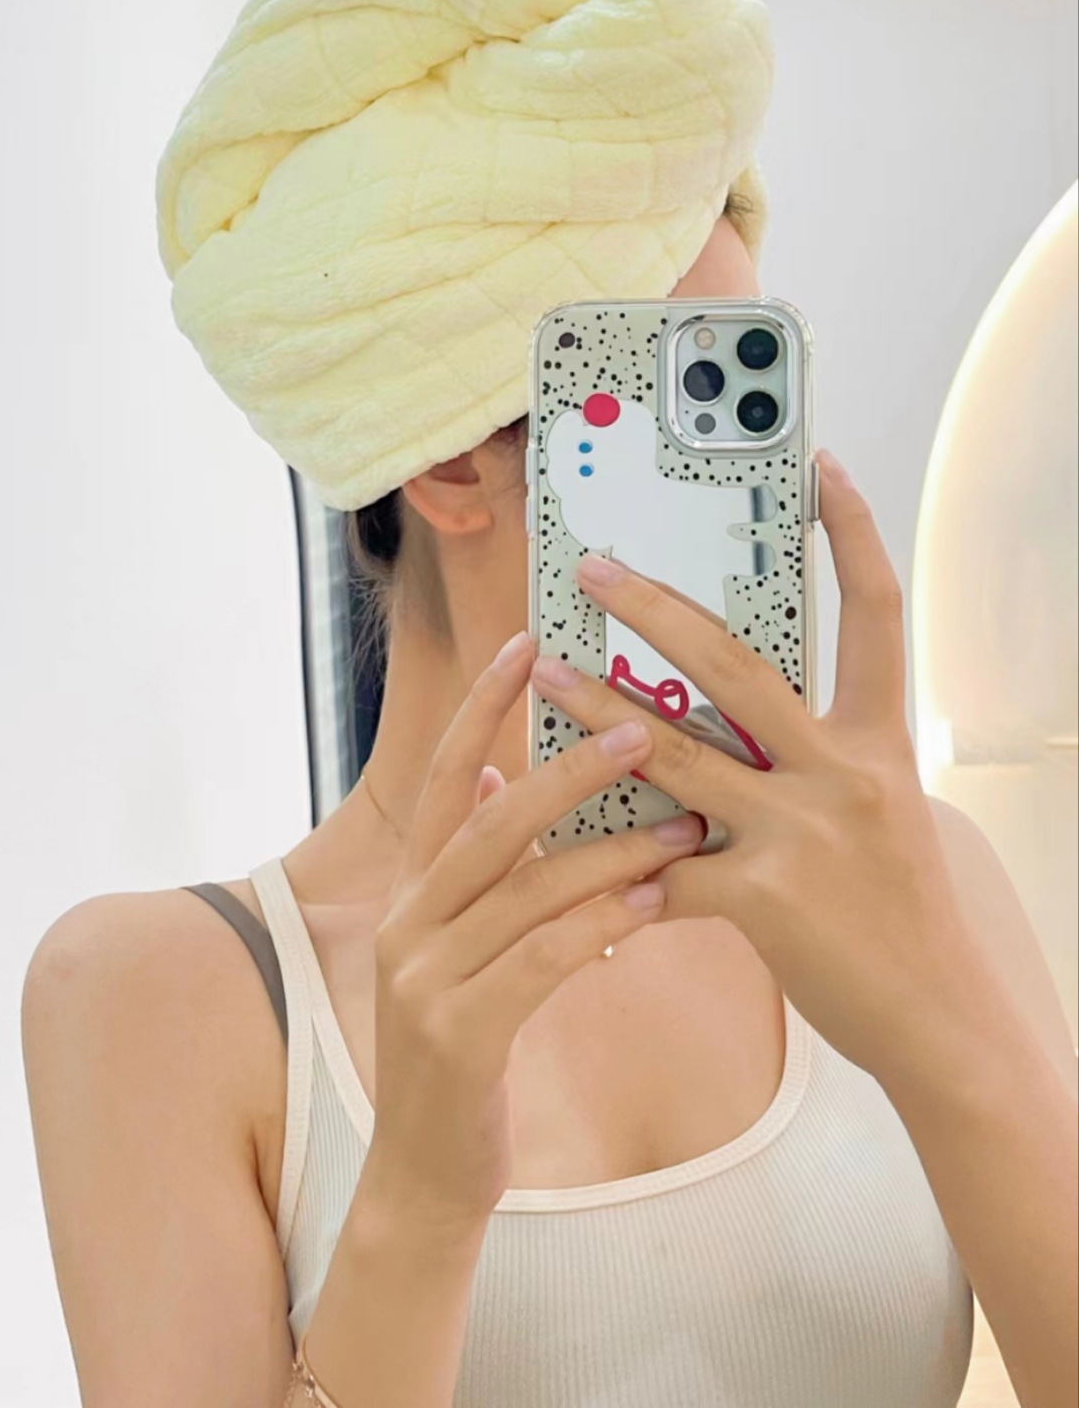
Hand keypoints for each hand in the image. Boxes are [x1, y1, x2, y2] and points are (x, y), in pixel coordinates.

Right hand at [361, 632, 705, 1235]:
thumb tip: (489, 771)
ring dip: (612, 847)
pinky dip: (600, 923)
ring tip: (686, 818)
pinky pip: (541, 960)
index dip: (480, 706)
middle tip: (640, 723)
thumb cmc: (465, 1049)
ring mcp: (423, 978)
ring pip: (525, 887)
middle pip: (487, 818)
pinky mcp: (458, 1036)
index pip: (441, 775)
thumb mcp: (459, 946)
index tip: (525, 641)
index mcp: (411, 891)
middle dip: (565, 764)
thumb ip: (472, 866)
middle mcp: (406, 921)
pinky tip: (657, 901)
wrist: (426, 1175)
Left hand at [530, 449, 991, 1092]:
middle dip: (658, 610)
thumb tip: (726, 714)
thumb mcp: (879, 809)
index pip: (876, 612)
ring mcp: (804, 833)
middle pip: (739, 666)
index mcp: (877, 740)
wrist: (939, 1019)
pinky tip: (575, 867)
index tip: (822, 468)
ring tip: (547, 676)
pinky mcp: (767, 901)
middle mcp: (843, 771)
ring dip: (601, 714)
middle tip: (597, 567)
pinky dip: (619, 873)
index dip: (853, 534)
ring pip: (678, 756)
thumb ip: (813, 757)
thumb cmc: (899, 908)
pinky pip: (668, 874)